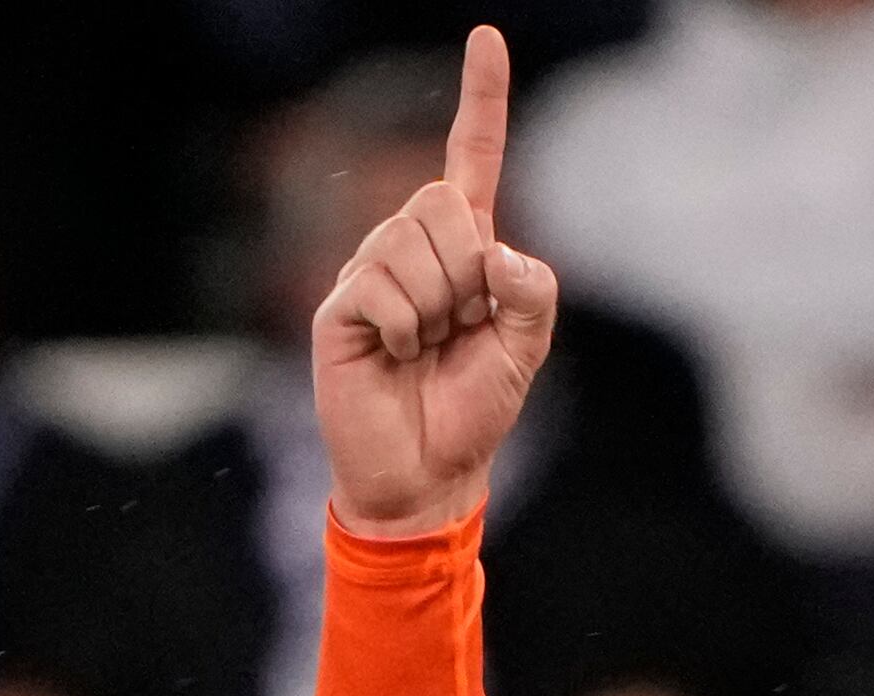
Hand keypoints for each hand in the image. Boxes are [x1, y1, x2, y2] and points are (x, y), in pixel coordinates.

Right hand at [315, 25, 561, 536]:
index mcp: (463, 249)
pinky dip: (404, 329)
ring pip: (413, 244)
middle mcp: (411, 246)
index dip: (481, 100)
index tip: (486, 38)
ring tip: (425, 349)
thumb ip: (532, 297)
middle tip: (457, 330)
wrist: (424, 474)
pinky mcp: (341, 305)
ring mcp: (370, 271)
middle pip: (444, 204)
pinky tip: (395, 356)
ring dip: (437, 308)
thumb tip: (499, 252)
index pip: (472, 160)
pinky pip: (384, 289)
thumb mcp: (523, 353)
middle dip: (467, 273)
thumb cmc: (470, 412)